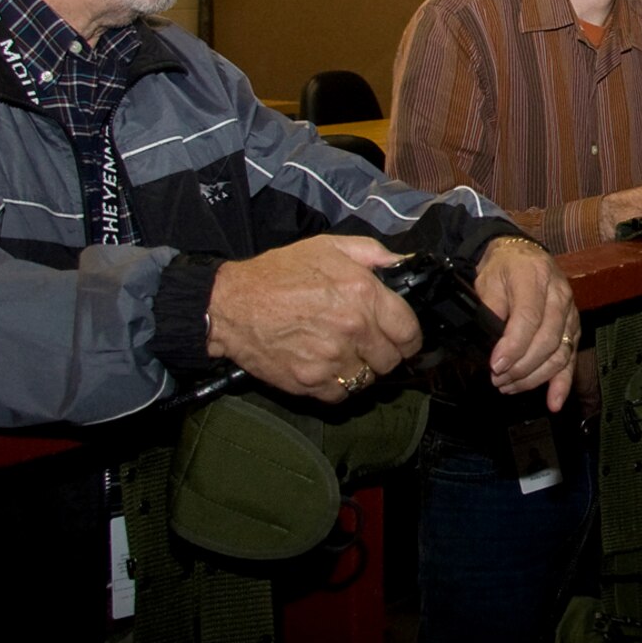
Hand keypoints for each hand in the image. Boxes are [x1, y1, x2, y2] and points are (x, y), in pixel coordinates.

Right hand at [206, 235, 420, 401]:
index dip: (410, 336)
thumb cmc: (278, 274)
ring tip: (345, 353)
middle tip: (369, 343)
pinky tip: (327, 366)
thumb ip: (374, 254)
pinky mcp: (311, 382)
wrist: (231, 305)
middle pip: (392, 359)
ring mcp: (332, 359)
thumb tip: (405, 264)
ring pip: (369, 379)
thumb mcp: (329, 247)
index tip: (403, 336)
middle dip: (386, 352)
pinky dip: (338, 385)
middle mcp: (353, 329)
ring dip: (362, 369)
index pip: (410, 331)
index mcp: (363, 294)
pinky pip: (342, 394)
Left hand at [473, 237, 577, 411]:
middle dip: (521, 366)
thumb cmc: (503, 268)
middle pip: (546, 339)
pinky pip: (570, 359)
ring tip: (508, 386)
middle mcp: (560, 294)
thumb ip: (490, 308)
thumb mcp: (488, 279)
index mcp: (536, 277)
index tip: (495, 365)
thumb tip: (490, 341)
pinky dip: (563, 383)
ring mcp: (570, 313)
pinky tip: (554, 402)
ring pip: (559, 353)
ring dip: (533, 377)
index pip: (529, 317)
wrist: (523, 255)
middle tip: (497, 378)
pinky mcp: (573, 329)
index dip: (513, 346)